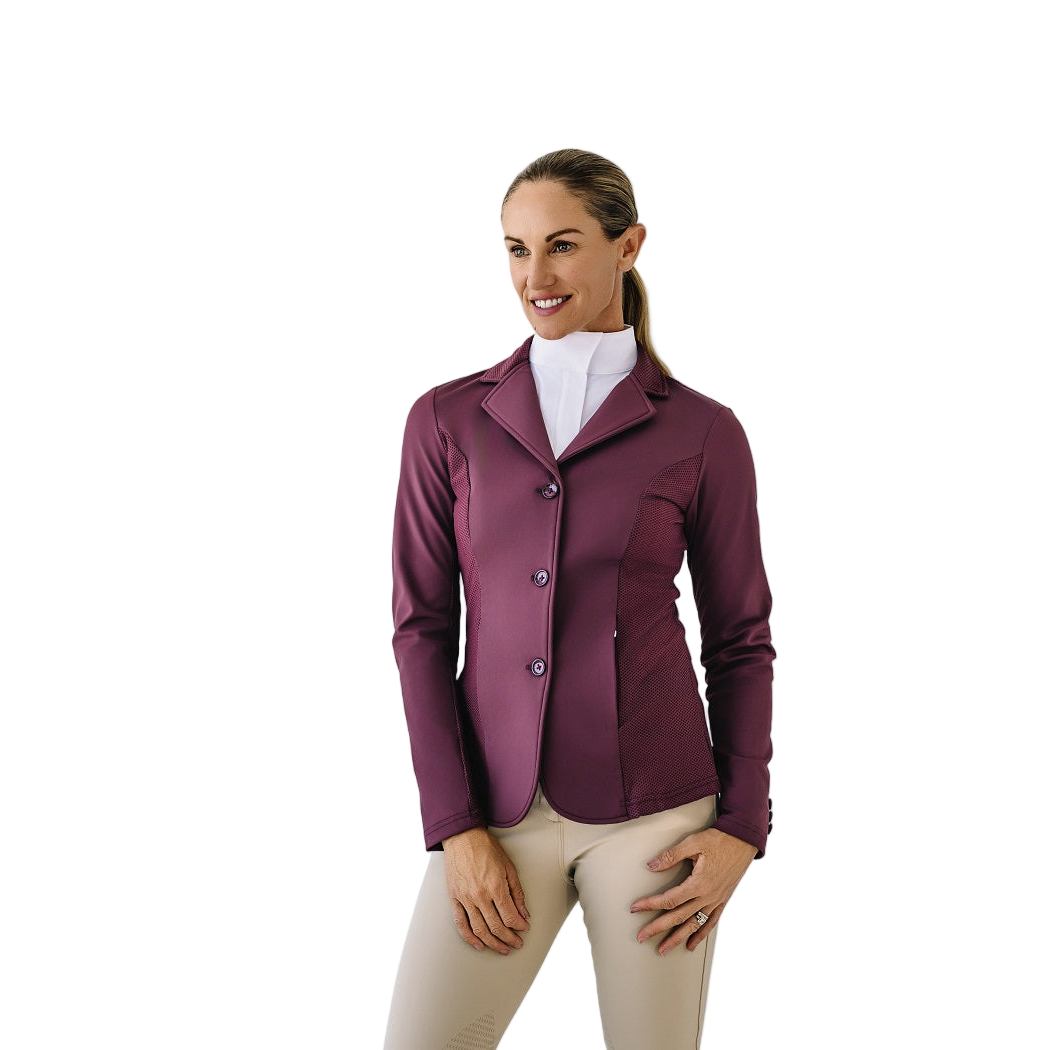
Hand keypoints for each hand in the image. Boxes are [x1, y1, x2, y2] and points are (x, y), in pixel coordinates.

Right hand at [441, 827, 530, 954]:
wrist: (463, 837)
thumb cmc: (485, 848)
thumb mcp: (509, 866)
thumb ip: (517, 892)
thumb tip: (523, 912)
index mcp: (496, 886)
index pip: (510, 916)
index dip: (519, 926)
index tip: (524, 929)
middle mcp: (480, 895)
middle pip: (496, 927)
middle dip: (509, 939)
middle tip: (516, 943)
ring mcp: (466, 898)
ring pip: (480, 929)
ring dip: (492, 943)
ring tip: (502, 948)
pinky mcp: (454, 898)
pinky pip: (461, 923)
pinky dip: (470, 937)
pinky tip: (479, 944)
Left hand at [630, 827, 755, 955]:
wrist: (744, 840)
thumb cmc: (719, 840)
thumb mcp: (693, 843)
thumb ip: (671, 856)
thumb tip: (651, 866)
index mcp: (698, 884)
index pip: (669, 899)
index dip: (650, 905)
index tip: (636, 908)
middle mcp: (707, 897)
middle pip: (678, 917)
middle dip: (658, 928)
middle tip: (642, 936)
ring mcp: (716, 900)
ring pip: (693, 925)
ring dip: (677, 938)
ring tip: (663, 949)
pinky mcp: (723, 900)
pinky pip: (711, 922)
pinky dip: (700, 934)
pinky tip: (691, 944)